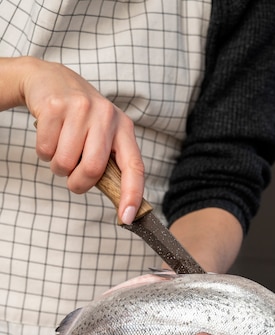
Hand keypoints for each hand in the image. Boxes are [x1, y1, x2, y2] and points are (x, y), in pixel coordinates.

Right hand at [16, 57, 143, 222]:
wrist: (50, 79)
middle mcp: (106, 116)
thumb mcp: (103, 135)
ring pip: (65, 163)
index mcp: (124, 128)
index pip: (135, 167)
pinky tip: (50, 135)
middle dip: (79, 183)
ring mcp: (80, 109)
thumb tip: (121, 203)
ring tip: (61, 148)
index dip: (132, 195)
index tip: (128, 218)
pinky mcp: (54, 106)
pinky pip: (46, 150)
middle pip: (93, 170)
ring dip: (59, 167)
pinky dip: (44, 152)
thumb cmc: (80, 118)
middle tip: (73, 178)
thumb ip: (110, 164)